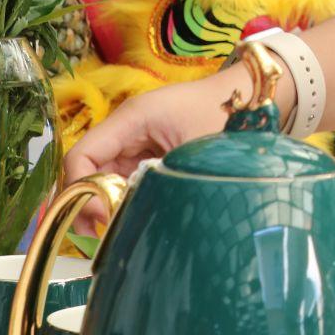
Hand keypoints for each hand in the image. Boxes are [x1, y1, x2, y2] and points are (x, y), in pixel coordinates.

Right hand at [63, 75, 238, 229]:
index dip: (80, 190)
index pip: (81, 155)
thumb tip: (132, 221)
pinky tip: (132, 220)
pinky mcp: (150, 154)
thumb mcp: (194, 154)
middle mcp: (127, 128)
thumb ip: (161, 185)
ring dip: (104, 205)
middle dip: (86, 203)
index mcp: (131, 119)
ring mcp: (137, 141)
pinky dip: (122, 201)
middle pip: (86, 169)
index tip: (99, 220)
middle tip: (100, 237)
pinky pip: (123, 179)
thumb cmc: (227, 116)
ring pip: (103, 177)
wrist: (254, 97)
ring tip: (115, 233)